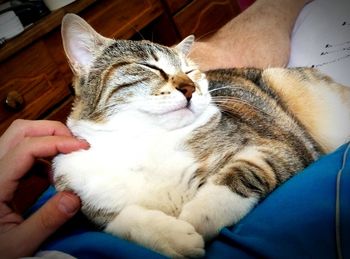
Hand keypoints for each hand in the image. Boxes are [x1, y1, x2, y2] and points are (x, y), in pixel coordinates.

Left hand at [0, 119, 88, 257]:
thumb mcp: (20, 242)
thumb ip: (47, 220)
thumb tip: (75, 196)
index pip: (26, 148)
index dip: (56, 142)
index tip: (82, 147)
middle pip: (21, 131)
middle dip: (52, 131)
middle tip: (76, 145)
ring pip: (21, 137)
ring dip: (48, 141)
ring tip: (68, 158)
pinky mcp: (4, 173)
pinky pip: (24, 152)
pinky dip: (44, 155)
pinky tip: (54, 174)